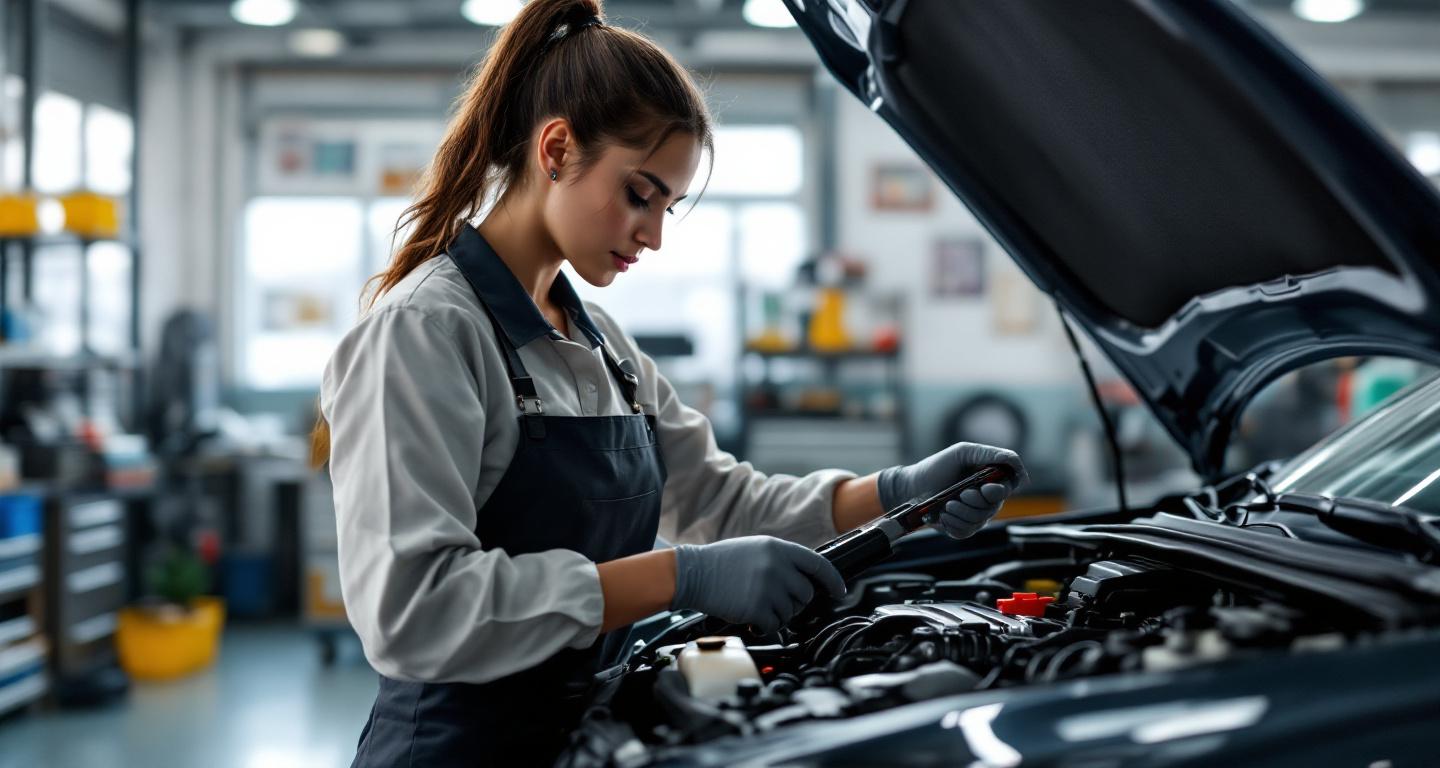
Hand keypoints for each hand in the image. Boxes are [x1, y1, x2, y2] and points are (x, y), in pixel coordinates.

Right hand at [671, 536, 845, 633]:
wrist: (692, 573)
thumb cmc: (720, 562)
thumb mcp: (755, 548)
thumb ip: (781, 559)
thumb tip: (805, 578)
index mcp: (778, 548)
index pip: (818, 564)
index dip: (832, 580)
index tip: (839, 592)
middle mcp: (777, 566)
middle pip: (806, 593)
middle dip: (794, 601)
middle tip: (773, 600)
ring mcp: (768, 587)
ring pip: (791, 612)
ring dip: (777, 614)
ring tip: (755, 604)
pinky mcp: (757, 608)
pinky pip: (775, 625)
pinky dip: (765, 626)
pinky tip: (750, 617)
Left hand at [877, 442, 1028, 539]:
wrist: (912, 486)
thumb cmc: (937, 467)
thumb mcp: (964, 452)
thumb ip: (990, 454)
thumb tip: (1016, 462)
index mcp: (990, 479)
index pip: (1009, 487)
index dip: (1000, 491)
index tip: (986, 488)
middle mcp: (985, 499)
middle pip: (994, 507)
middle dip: (975, 501)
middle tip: (960, 493)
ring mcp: (974, 515)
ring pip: (979, 520)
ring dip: (961, 512)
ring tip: (947, 504)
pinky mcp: (961, 528)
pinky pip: (966, 532)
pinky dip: (953, 523)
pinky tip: (943, 515)